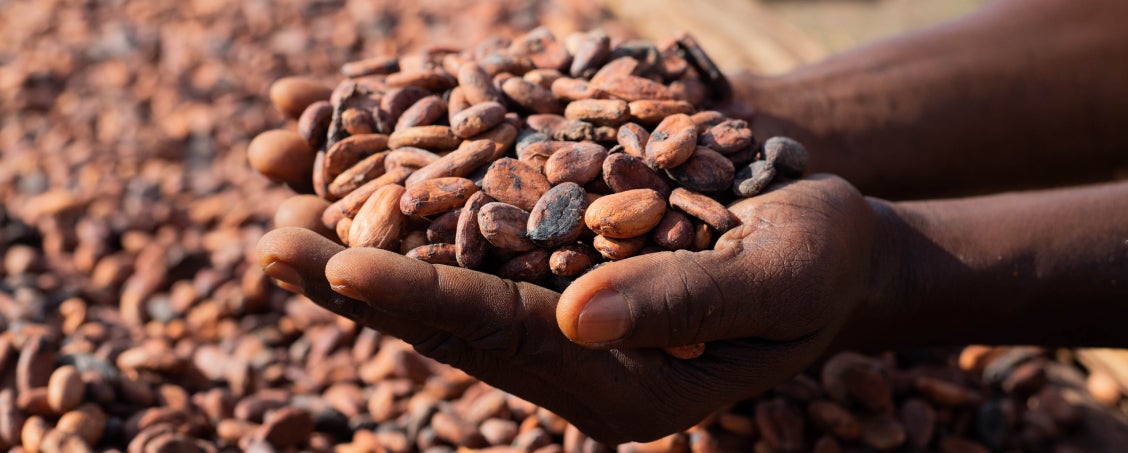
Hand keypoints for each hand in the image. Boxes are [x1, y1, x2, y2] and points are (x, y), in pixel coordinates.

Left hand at [256, 175, 892, 442]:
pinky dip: (416, 200)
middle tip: (270, 245)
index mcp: (617, 386)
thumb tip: (574, 319)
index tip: (338, 264)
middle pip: (448, 316)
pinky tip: (364, 164)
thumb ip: (678, 304)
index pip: (500, 341)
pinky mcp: (555, 264)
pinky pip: (473, 234)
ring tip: (285, 201)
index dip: (418, 301)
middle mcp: (570, 357)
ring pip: (446, 273)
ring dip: (368, 236)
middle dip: (358, 279)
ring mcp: (556, 313)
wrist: (829, 242)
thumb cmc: (819, 265)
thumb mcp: (773, 277)